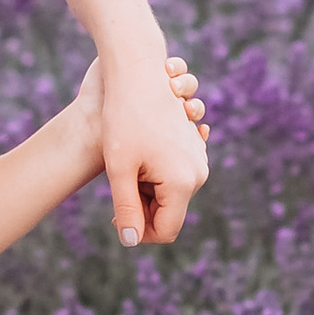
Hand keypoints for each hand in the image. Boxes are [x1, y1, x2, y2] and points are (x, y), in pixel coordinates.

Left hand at [73, 50, 209, 244]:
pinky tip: (137, 155)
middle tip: (116, 189)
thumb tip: (130, 241)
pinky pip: (174, 174)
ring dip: (146, 190)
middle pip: (169, 212)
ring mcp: (198, 159)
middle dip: (142, 209)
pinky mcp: (193, 147)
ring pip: (170, 194)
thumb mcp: (119, 168)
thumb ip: (127, 208)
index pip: (165, 231)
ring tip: (125, 167)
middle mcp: (198, 173)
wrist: (137, 73)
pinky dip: (154, 173)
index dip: (138, 232)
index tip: (115, 218)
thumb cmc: (123, 119)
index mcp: (182, 182)